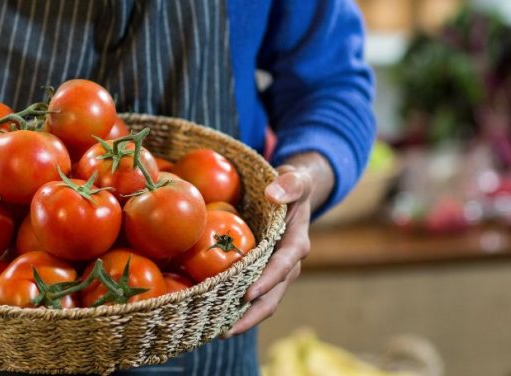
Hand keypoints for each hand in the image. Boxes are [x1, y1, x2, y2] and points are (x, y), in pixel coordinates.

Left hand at [227, 153, 332, 334]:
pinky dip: (235, 305)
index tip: (248, 294)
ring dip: (243, 317)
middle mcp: (287, 263)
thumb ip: (291, 184)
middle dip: (252, 315)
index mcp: (296, 242)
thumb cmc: (291, 185)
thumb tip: (274, 193)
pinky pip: (250, 291)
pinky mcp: (261, 272)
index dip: (268, 281)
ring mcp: (275, 271)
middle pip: (273, 296)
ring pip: (263, 301)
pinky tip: (213, 313)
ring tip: (217, 331)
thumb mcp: (296, 179)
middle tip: (226, 330)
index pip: (284, 265)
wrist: (291, 194)